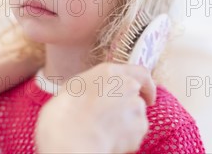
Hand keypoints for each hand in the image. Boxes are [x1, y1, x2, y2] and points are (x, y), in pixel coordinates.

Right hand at [35, 63, 155, 153]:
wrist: (72, 135)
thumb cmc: (65, 111)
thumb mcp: (75, 87)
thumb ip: (95, 85)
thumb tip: (96, 93)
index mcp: (110, 71)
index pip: (140, 72)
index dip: (146, 84)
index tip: (147, 94)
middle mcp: (128, 85)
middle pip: (138, 96)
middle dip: (130, 108)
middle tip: (114, 119)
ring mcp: (136, 106)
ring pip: (137, 116)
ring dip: (127, 124)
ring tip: (104, 131)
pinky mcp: (140, 128)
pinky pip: (136, 134)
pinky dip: (127, 139)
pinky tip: (108, 140)